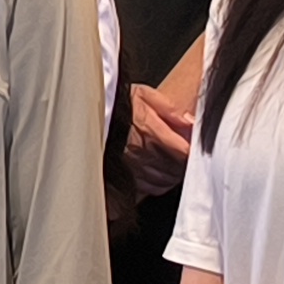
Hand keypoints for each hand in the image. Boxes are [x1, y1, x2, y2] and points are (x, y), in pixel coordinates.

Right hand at [122, 80, 194, 196]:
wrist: (88, 117)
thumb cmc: (116, 106)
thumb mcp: (143, 95)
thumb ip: (169, 108)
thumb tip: (191, 122)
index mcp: (149, 130)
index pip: (183, 150)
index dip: (193, 149)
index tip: (195, 146)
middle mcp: (142, 152)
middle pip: (176, 167)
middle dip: (183, 161)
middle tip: (183, 152)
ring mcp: (133, 167)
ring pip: (165, 179)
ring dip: (172, 173)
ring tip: (171, 161)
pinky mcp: (125, 178)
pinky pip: (151, 188)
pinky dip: (159, 183)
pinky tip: (158, 171)